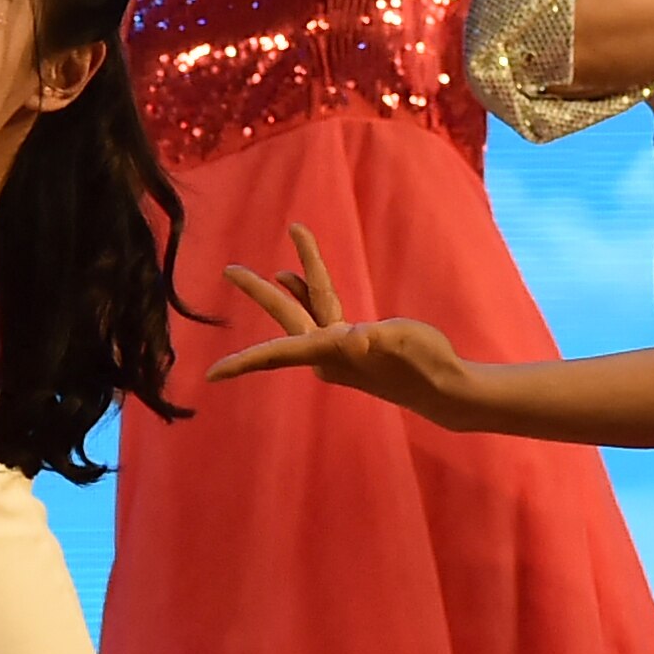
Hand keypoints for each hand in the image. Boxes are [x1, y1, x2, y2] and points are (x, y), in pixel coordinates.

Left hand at [206, 224, 477, 417]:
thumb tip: (358, 337)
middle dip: (259, 292)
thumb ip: (379, 338)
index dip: (244, 362)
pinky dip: (308, 293)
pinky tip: (296, 279)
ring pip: (304, 311)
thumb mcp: (403, 342)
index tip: (211, 375)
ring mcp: (337, 348)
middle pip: (285, 319)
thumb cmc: (424, 363)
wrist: (442, 385)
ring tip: (266, 268)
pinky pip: (321, 312)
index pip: (278, 353)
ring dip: (288, 287)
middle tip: (230, 269)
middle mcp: (326, 354)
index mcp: (330, 354)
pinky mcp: (351, 342)